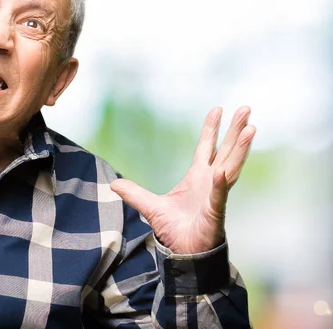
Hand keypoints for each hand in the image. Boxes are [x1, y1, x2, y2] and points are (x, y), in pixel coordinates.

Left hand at [111, 107, 255, 253]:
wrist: (184, 254)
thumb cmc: (174, 230)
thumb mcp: (150, 207)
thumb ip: (134, 193)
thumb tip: (113, 184)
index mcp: (197, 177)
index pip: (206, 148)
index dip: (212, 129)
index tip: (218, 109)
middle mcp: (210, 182)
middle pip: (226, 151)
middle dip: (236, 130)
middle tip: (246, 109)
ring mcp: (216, 195)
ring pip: (231, 166)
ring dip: (240, 148)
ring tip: (250, 128)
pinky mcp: (215, 211)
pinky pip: (219, 194)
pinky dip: (220, 183)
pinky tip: (223, 170)